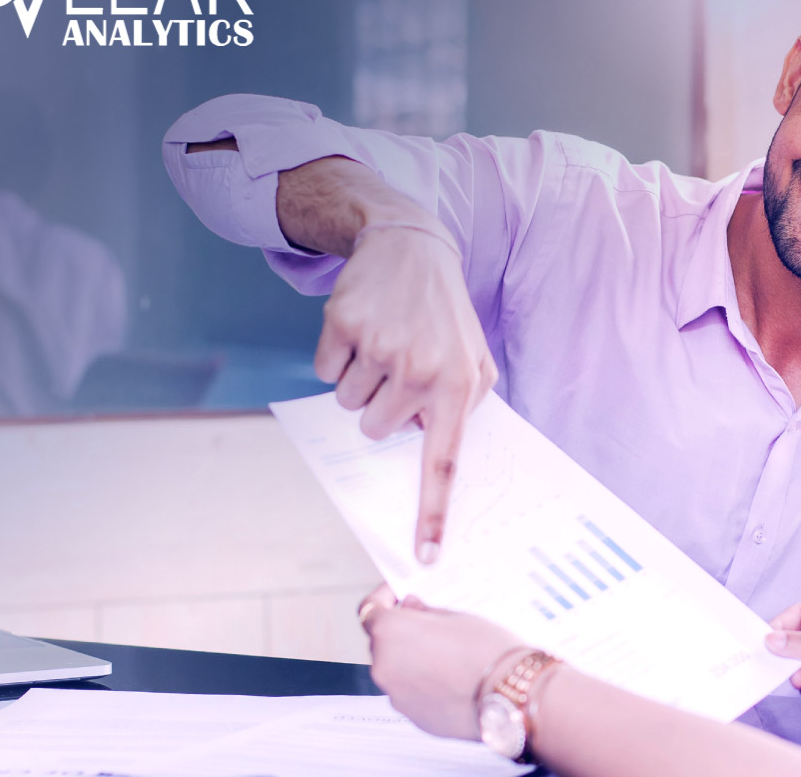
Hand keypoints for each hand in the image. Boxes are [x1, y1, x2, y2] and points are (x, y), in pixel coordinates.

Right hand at [310, 193, 497, 563]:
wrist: (411, 247)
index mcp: (459, 386)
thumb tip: (436, 452)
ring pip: (347, 403)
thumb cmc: (444, 314)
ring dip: (359, 380)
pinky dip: (336, 357)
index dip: (432, 512)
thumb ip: (465, 405)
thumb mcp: (476, 356)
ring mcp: (380, 348)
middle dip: (380, 407)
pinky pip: (325, 372)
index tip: (426, 554)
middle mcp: (421, 370)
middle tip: (397, 368)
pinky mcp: (343, 327)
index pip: (443, 462)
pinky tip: (361, 328)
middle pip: (375, 430)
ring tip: (383, 344)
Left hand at [358, 585, 523, 740]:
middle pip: (382, 642)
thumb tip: (411, 609)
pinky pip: (411, 692)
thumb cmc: (486, 651)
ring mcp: (396, 695)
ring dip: (413, 659)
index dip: (382, 598)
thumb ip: (424, 612)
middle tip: (430, 624)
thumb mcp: (456, 616)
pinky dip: (424, 683)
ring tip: (448, 655)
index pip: (369, 609)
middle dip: (401, 631)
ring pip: (397, 669)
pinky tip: (452, 678)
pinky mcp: (412, 716)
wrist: (509, 694)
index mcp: (390, 633)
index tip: (396, 595)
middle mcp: (384, 665)